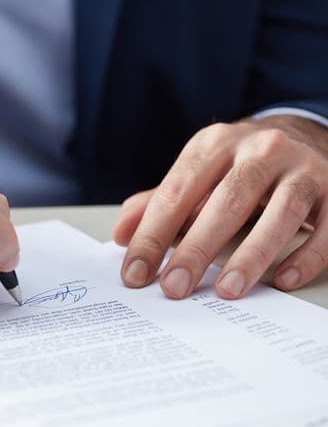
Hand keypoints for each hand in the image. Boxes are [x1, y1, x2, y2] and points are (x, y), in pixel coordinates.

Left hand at [113, 115, 327, 298]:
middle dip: (195, 249)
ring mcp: (303, 167)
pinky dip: (305, 256)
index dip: (153, 234)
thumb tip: (120, 234)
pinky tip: (282, 281)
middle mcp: (260, 149)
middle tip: (174, 287)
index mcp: (215, 143)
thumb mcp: (198, 173)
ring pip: (279, 212)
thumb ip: (159, 202)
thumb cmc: (237, 165)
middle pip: (225, 202)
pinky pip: (327, 227)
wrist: (302, 135)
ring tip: (226, 291)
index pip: (177, 191)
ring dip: (251, 255)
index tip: (135, 272)